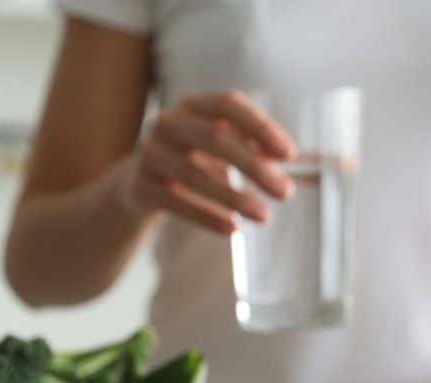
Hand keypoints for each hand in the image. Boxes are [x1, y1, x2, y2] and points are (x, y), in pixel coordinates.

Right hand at [119, 91, 296, 233]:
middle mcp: (168, 123)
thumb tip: (283, 158)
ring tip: (264, 216)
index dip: (261, 127)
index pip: (229, 104)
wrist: (140, 182)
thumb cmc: (194, 158)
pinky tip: (233, 230)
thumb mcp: (222, 145)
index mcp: (193, 105)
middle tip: (287, 193)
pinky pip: (176, 202)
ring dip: (235, 198)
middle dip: (255, 167)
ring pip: (194, 174)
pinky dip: (207, 217)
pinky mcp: (141, 186)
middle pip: (215, 138)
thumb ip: (252, 146)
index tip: (289, 155)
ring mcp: (150, 153)